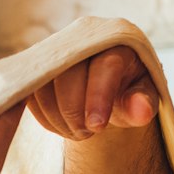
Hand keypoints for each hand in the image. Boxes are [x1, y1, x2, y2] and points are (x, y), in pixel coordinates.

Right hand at [28, 46, 158, 139]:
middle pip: (68, 73)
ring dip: (58, 118)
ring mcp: (56, 52)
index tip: (96, 126)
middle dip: (73, 111)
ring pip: (43, 84)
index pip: (104, 65)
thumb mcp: (143, 97)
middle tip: (87, 134)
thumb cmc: (128, 90)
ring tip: (77, 132)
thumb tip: (142, 111)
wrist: (106, 87)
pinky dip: (45, 117)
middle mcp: (83, 39)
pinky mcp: (37, 68)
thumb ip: (143, 102)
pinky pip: (30, 94)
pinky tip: (62, 126)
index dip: (98, 97)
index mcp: (116, 41)